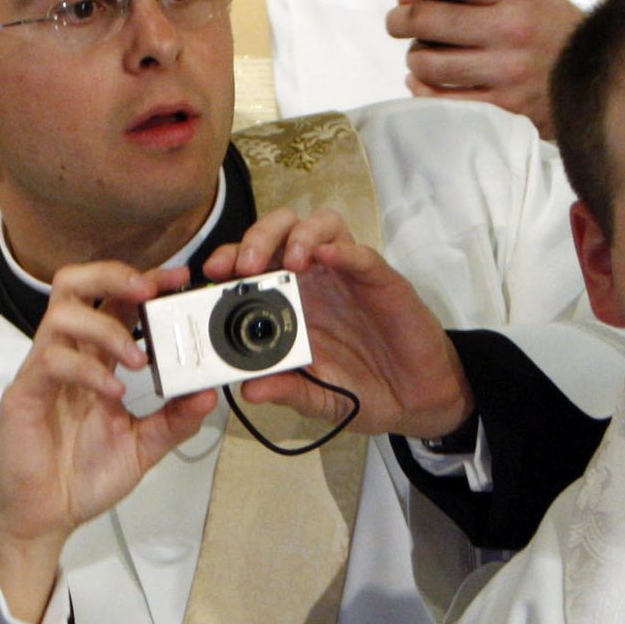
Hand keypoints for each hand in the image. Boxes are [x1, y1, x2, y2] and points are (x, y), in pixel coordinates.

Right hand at [0, 261, 217, 623]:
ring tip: (137, 358)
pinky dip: (88, 370)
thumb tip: (208, 396)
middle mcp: (67, 356)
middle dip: (114, 275)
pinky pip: (52, 361)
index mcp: (94, 361)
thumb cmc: (80, 477)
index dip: (143, 281)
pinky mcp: (24, 394)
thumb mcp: (141, 448)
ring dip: (106, 327)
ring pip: (62, 313)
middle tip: (149, 292)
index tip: (178, 280)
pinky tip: (113, 392)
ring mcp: (42, 371)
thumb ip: (173, 422)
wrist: (41, 518)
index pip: (113, 301)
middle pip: (75, 285)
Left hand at [200, 207, 471, 439]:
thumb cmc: (360, 389)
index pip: (251, 262)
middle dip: (256, 238)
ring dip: (299, 234)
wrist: (414, 399)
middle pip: (280, 231)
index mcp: (287, 301)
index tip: (210, 274)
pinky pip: (360, 252)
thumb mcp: (315, 396)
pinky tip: (327, 257)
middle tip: (244, 266)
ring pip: (321, 224)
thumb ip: (285, 390)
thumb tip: (247, 390)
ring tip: (289, 261)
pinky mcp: (380, 278)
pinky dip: (342, 248)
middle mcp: (313, 278)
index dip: (227, 259)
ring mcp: (346, 273)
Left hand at [377, 0, 584, 135]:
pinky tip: (427, 83)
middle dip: (400, 23)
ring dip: (414, 59)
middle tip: (398, 24)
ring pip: (428, 64)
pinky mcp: (503, 107)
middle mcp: (510, 29)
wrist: (606, 79)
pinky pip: (441, 100)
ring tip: (424, 55)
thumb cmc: (553, 32)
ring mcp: (506, 71)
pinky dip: (423, 90)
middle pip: (428, 22)